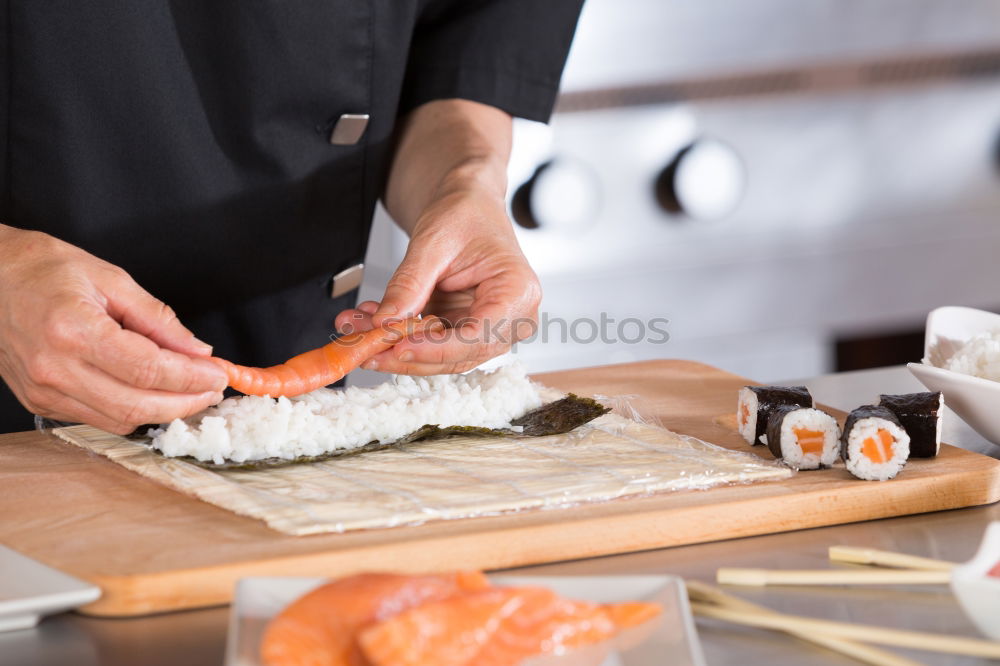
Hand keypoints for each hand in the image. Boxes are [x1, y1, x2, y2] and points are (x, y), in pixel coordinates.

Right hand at [0, 226, 227, 433]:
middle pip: (137, 406)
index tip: (219, 374)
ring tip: (191, 393)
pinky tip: (154, 395)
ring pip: (119, 421)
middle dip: (185, 403)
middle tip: (213, 389)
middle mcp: (54, 368)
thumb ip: (158, 319)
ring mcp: (43, 390)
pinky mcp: (39, 401)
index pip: (148, 370)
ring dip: (163, 412)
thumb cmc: (42, 269)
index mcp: (73, 330)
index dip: (191, 378)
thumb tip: (197, 350)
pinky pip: (97, 419)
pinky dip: (133, 412)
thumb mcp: (110, 278)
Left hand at [335, 187, 540, 374]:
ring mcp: (489, 328)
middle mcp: (512, 318)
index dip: (435, 348)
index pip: (478, 336)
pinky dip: (399, 338)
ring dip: (396, 348)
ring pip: (441, 357)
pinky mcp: (466, 331)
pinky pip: (431, 345)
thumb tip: (384, 322)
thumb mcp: (432, 242)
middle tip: (362, 343)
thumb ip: (409, 285)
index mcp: (517, 292)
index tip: (396, 347)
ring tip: (357, 328)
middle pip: (458, 355)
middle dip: (407, 353)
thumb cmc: (465, 214)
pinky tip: (370, 323)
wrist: (467, 207)